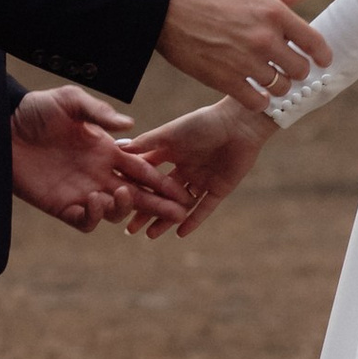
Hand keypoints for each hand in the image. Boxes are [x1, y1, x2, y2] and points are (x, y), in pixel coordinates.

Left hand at [11, 83, 166, 233]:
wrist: (2, 125)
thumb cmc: (36, 110)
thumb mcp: (70, 101)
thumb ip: (98, 112)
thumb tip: (130, 125)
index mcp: (107, 150)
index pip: (142, 169)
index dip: (162, 181)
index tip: (183, 190)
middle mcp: (98, 173)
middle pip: (137, 195)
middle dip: (158, 204)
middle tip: (177, 212)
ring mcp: (81, 191)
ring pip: (114, 211)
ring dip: (123, 207)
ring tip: (119, 193)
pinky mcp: (60, 205)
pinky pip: (84, 221)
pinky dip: (94, 217)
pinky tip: (95, 202)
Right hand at [114, 98, 269, 238]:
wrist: (240, 123)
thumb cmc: (203, 122)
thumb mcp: (170, 132)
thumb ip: (146, 142)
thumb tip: (117, 147)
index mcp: (171, 153)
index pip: (149, 176)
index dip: (134, 189)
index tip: (118, 202)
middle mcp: (185, 168)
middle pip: (162, 194)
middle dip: (147, 210)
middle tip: (130, 229)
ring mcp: (202, 180)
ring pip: (180, 204)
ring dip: (166, 219)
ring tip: (150, 236)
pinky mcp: (219, 189)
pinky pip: (205, 208)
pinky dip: (193, 221)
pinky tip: (180, 233)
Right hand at [159, 0, 328, 108]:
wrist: (160, 6)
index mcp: (273, 11)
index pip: (314, 41)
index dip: (323, 55)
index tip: (322, 60)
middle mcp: (265, 38)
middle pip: (299, 69)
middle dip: (296, 70)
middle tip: (287, 69)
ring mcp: (246, 61)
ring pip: (280, 87)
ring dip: (277, 86)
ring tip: (267, 81)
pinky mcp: (225, 80)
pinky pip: (256, 101)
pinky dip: (258, 100)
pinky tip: (253, 93)